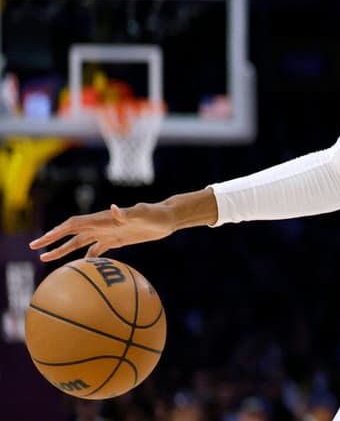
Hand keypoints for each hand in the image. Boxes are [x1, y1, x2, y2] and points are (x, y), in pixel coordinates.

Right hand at [29, 203, 176, 261]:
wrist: (168, 218)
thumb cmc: (156, 214)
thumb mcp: (143, 214)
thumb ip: (128, 213)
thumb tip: (112, 208)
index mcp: (104, 219)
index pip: (74, 225)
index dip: (57, 232)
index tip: (42, 241)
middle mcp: (103, 225)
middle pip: (72, 234)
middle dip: (53, 241)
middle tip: (34, 250)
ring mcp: (109, 233)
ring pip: (80, 243)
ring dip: (64, 250)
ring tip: (46, 259)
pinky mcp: (118, 240)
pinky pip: (97, 250)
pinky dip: (87, 257)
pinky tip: (80, 267)